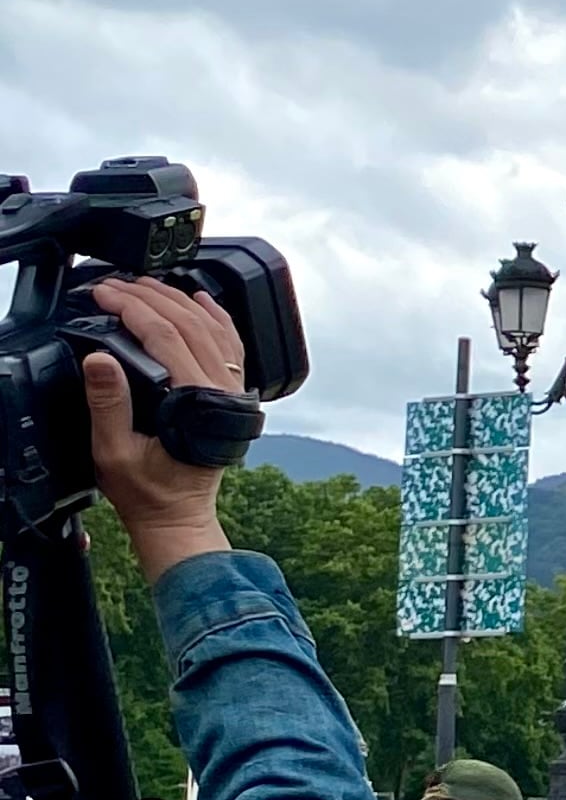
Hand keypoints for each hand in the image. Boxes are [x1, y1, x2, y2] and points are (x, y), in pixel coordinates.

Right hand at [79, 278, 245, 580]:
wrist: (178, 516)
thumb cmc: (147, 491)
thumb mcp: (113, 451)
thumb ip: (108, 403)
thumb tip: (99, 358)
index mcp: (196, 401)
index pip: (165, 336)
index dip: (131, 308)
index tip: (104, 293)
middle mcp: (222, 391)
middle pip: (190, 324)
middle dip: (150, 297)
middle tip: (117, 283)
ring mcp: (232, 392)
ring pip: (213, 329)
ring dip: (180, 301)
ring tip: (148, 284)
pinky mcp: (231, 395)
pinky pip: (230, 346)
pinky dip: (217, 318)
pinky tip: (202, 300)